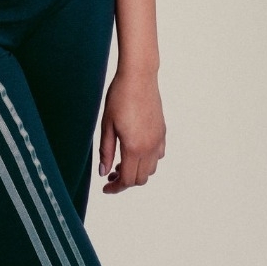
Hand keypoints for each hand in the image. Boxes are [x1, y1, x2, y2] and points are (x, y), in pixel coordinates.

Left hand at [99, 71, 165, 193]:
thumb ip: (106, 151)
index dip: (115, 188)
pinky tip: (135, 150)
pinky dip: (148, 160)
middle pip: (140, 178)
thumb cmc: (119, 97)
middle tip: (110, 174)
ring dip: (137, 171)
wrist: (139, 77)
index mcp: (134, 148)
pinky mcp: (162, 131)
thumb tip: (103, 173)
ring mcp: (158, 140)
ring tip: (120, 162)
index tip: (105, 188)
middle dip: (125, 181)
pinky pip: (158, 155)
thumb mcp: (107, 125)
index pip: (127, 179)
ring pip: (151, 169)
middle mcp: (150, 148)